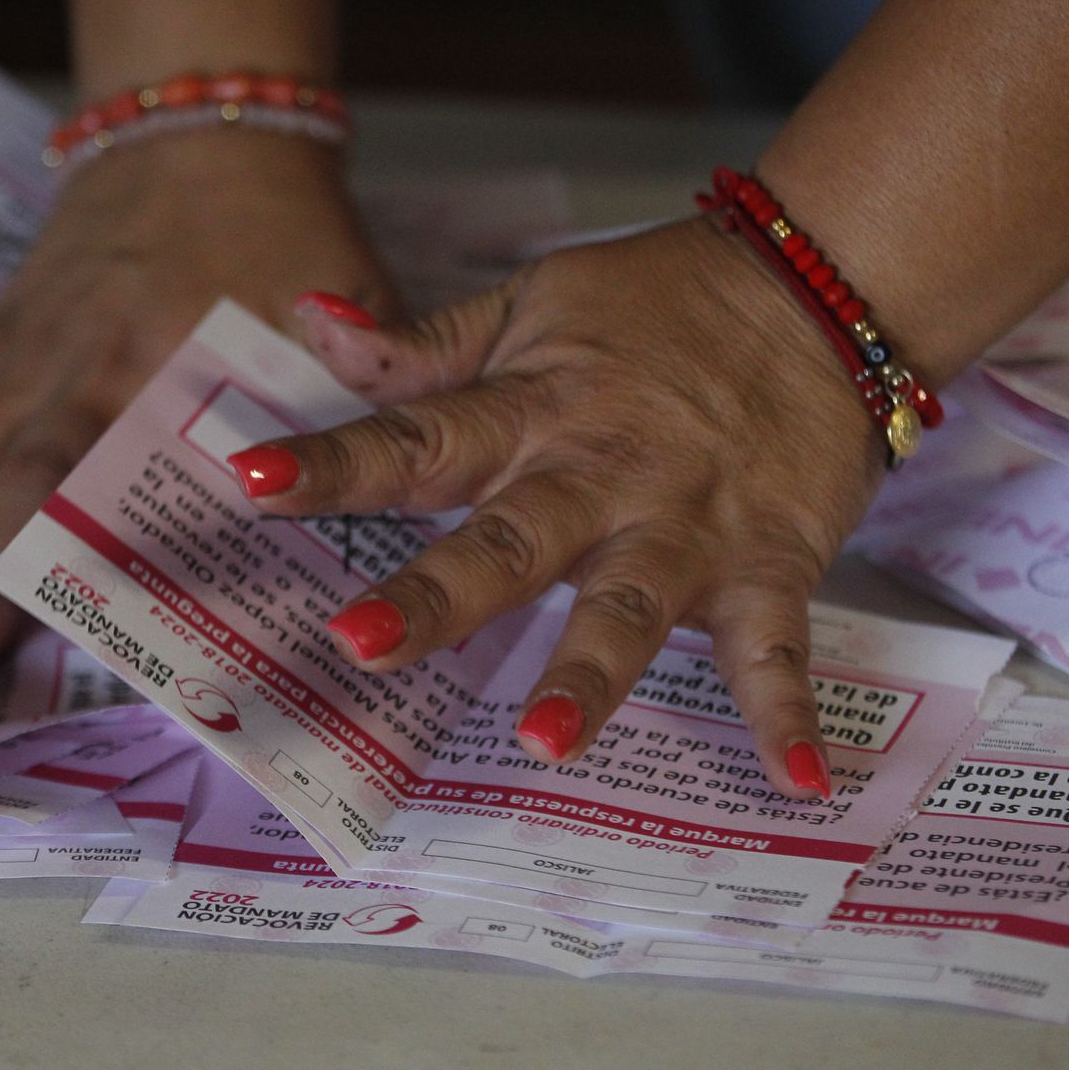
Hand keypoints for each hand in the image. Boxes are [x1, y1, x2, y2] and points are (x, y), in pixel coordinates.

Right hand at [0, 129, 391, 680]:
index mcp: (157, 379)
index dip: (101, 569)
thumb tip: (370, 502)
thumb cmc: (281, 236)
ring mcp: (17, 364)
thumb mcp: (338, 316)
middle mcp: (71, 380)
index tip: (80, 649)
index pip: (125, 488)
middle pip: (14, 488)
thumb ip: (352, 402)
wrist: (203, 132)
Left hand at [225, 217, 884, 799]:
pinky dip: (788, 711)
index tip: (251, 481)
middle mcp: (598, 474)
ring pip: (630, 606)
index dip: (332, 462)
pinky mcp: (771, 559)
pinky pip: (779, 646)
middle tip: (362, 643)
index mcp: (528, 411)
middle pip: (509, 541)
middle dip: (438, 595)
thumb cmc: (655, 304)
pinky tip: (794, 782)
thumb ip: (420, 344)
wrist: (817, 287)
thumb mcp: (528, 306)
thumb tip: (307, 321)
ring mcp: (686, 524)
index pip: (413, 438)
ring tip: (544, 741)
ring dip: (591, 673)